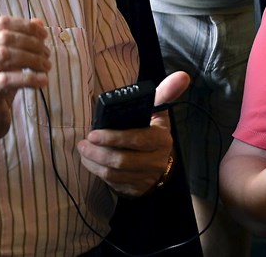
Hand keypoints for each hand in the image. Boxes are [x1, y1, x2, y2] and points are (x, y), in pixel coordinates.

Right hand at [0, 17, 50, 147]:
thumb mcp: (9, 64)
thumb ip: (22, 44)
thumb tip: (39, 23)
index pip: (2, 23)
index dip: (25, 25)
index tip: (43, 35)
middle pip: (4, 37)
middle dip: (31, 42)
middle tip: (47, 55)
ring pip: (4, 54)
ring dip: (31, 58)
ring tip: (46, 67)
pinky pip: (6, 80)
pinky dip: (28, 78)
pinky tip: (43, 82)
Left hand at [78, 71, 190, 196]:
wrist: (161, 161)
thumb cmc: (154, 129)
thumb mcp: (159, 111)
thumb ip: (166, 92)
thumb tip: (182, 76)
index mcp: (161, 139)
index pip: (137, 140)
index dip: (114, 138)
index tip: (94, 133)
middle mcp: (155, 161)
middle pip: (122, 161)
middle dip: (98, 152)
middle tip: (84, 143)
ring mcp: (145, 178)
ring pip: (115, 174)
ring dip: (94, 163)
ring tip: (83, 151)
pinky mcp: (136, 190)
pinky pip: (113, 184)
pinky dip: (98, 173)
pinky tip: (90, 162)